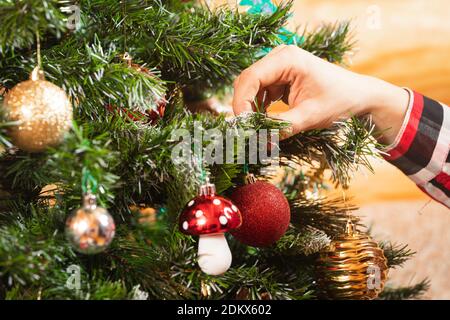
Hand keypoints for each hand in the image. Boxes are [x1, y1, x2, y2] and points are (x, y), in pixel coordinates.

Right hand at [232, 45, 409, 143]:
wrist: (358, 95)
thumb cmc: (339, 101)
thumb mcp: (310, 116)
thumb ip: (281, 127)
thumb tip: (257, 139)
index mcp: (287, 59)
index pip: (251, 78)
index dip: (241, 101)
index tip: (242, 125)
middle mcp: (280, 57)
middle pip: (247, 81)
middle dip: (244, 106)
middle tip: (247, 130)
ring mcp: (279, 65)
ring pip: (251, 87)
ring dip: (251, 108)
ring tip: (258, 128)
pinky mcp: (280, 76)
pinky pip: (261, 91)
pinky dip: (259, 107)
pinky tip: (265, 120)